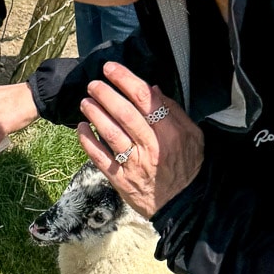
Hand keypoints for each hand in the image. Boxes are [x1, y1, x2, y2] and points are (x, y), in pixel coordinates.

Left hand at [79, 61, 204, 217]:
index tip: (111, 69)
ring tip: (85, 102)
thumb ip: (174, 111)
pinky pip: (99, 157)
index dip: (125, 80)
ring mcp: (133, 163)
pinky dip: (87, 141)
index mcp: (170, 133)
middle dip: (106, 94)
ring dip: (94, 114)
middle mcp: (151, 147)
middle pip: (124, 113)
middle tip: (94, 84)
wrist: (182, 204)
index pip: (145, 99)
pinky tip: (81, 127)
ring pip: (110, 133)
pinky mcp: (120, 178)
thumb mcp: (192, 136)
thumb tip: (153, 89)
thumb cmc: (188, 166)